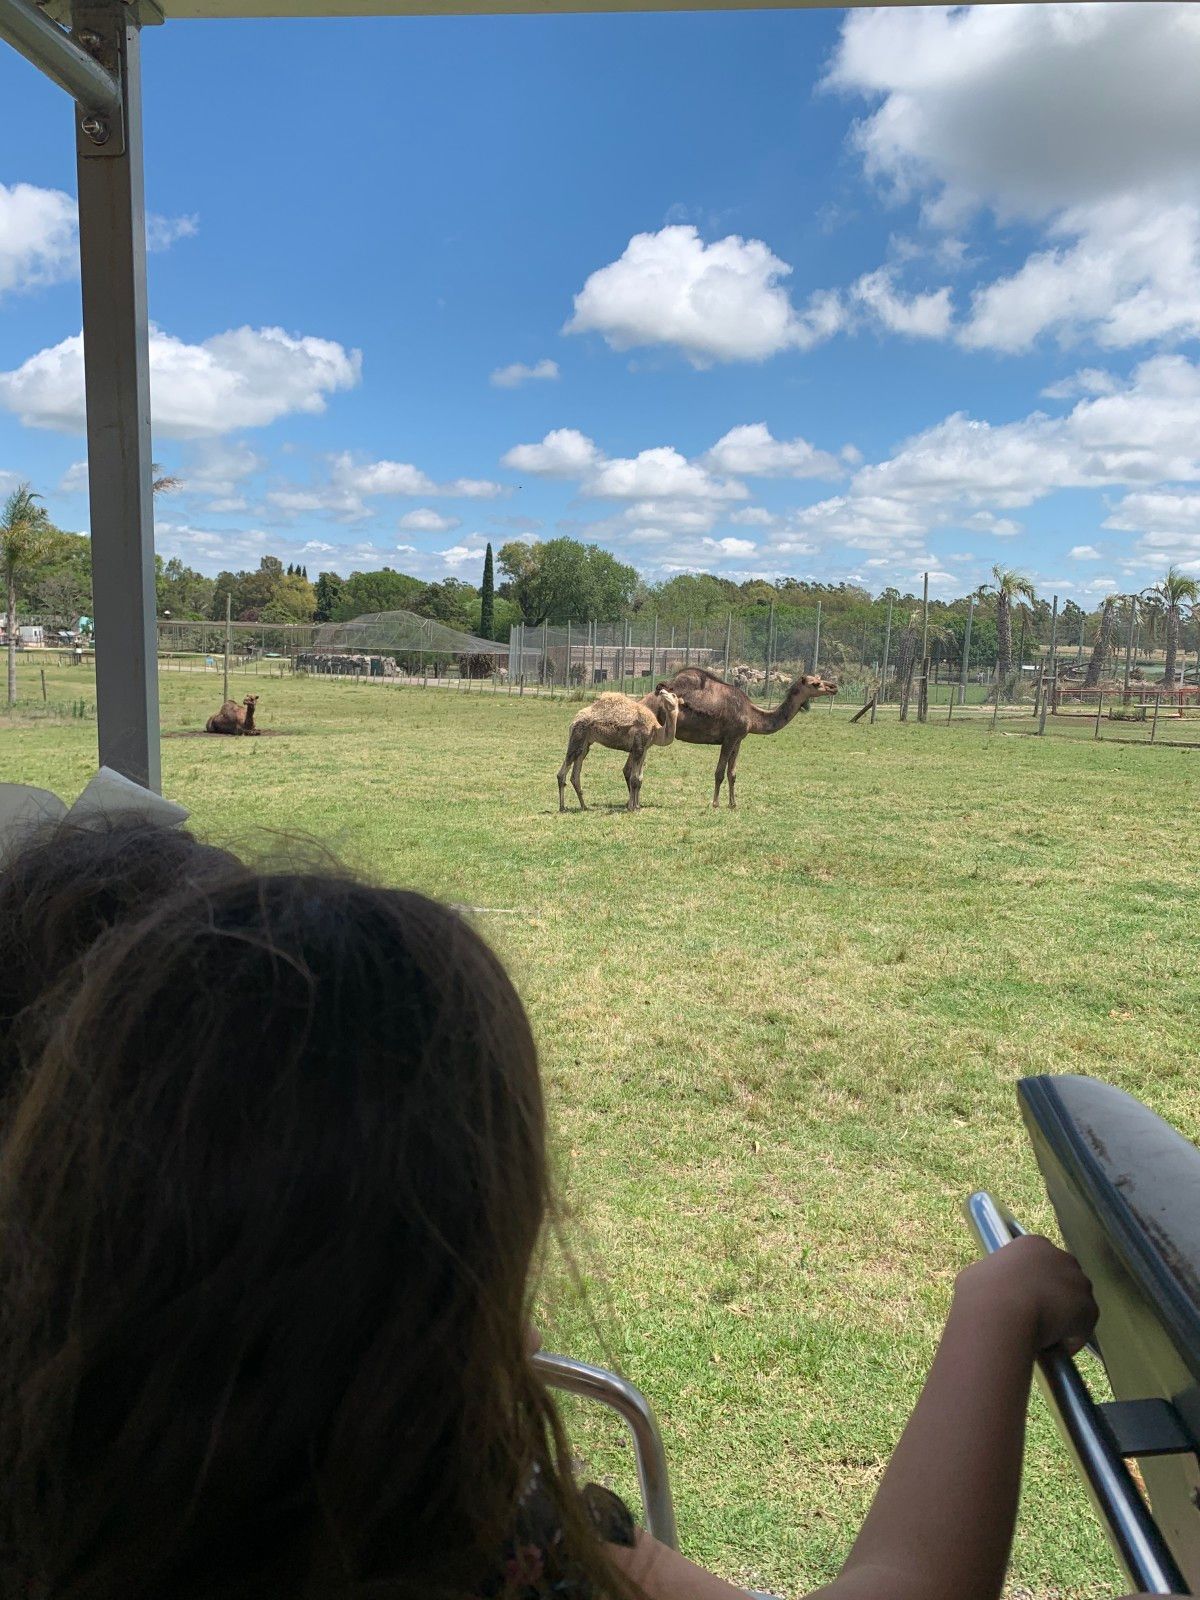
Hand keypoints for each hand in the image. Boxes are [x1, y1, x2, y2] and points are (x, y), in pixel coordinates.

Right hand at [954, 1234, 1097, 1354]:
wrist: (1001, 1314)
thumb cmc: (982, 1293)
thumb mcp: (979, 1274)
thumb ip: (996, 1277)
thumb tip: (992, 1289)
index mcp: (1033, 1244)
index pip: (1043, 1262)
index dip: (1036, 1283)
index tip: (1026, 1299)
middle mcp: (1060, 1256)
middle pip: (1064, 1279)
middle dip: (1054, 1298)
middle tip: (1036, 1317)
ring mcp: (1078, 1281)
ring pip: (1075, 1303)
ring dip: (1063, 1319)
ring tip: (1042, 1335)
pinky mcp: (1089, 1308)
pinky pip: (1081, 1328)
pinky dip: (1069, 1339)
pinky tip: (1050, 1345)